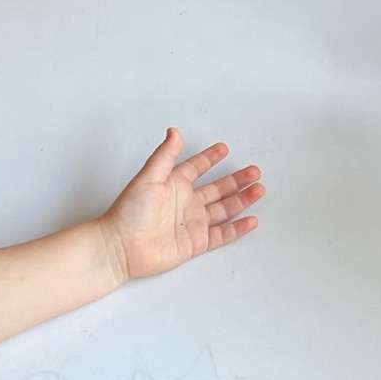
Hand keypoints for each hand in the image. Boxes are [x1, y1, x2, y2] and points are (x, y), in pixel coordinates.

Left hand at [100, 129, 264, 279]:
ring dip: (242, 200)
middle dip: (236, 179)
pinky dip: (237, 227)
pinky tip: (250, 220)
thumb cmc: (129, 213)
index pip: (196, 167)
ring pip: (224, 209)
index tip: (223, 149)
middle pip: (217, 188)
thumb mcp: (148, 177)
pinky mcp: (195, 243)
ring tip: (258, 190)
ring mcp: (191, 223)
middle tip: (254, 171)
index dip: (210, 158)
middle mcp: (185, 202)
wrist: (122, 247)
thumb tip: (174, 132)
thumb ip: (165, 156)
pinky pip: (222, 234)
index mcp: (173, 184)